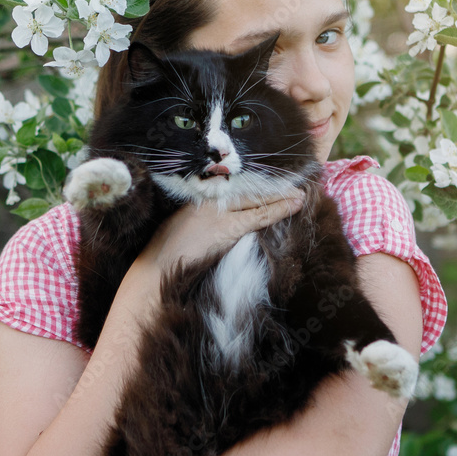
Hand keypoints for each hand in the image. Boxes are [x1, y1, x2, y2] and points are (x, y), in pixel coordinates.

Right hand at [138, 190, 305, 273]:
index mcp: (201, 202)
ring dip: (280, 199)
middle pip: (250, 194)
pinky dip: (276, 211)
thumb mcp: (184, 225)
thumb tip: (226, 219)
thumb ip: (205, 218)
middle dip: (274, 191)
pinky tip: (291, 206)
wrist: (156, 269)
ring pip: (257, 203)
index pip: (237, 192)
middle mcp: (212, 205)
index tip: (274, 186)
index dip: (258, 189)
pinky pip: (256, 218)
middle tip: (298, 187)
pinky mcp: (225, 230)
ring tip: (300, 196)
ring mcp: (219, 217)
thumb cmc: (166, 252)